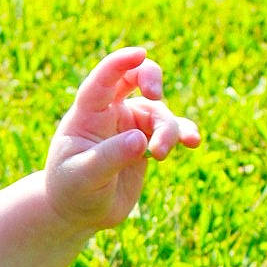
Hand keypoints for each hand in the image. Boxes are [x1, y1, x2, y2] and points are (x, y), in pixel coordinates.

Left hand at [44, 47, 199, 234]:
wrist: (82, 212)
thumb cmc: (73, 191)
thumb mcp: (84, 177)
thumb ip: (110, 157)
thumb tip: (141, 139)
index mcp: (87, 114)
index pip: (102, 81)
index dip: (119, 63)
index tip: (139, 54)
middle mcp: (111, 113)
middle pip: (134, 78)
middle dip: (149, 78)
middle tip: (155, 96)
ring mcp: (131, 125)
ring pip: (159, 113)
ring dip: (166, 130)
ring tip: (160, 155)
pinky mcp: (148, 142)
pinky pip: (172, 130)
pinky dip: (184, 133)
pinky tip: (193, 142)